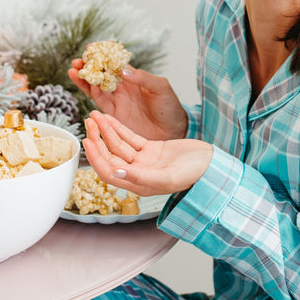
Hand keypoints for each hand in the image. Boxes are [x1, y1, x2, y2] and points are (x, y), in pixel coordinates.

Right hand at [69, 62, 187, 140]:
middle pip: (101, 74)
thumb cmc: (170, 107)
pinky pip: (99, 102)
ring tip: (73, 70)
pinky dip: (90, 93)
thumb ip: (143, 78)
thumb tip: (123, 70)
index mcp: (134, 78)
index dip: (103, 55)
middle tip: (77, 61)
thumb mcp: (161, 88)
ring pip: (96, 87)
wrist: (172, 131)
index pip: (115, 63)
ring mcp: (117, 101)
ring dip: (84, 79)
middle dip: (88, 67)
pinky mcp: (114, 115)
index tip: (92, 47)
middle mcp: (122, 88)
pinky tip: (83, 84)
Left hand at [83, 112, 212, 197]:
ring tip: (95, 114)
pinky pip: (131, 138)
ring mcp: (144, 161)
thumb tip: (115, 172)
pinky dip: (120, 128)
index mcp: (138, 184)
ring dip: (106, 130)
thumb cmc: (195, 174)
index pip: (108, 171)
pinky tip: (109, 118)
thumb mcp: (168, 177)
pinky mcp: (152, 149)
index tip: (87, 140)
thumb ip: (140, 177)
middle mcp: (138, 173)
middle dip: (97, 139)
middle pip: (110, 156)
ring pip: (119, 145)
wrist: (213, 164)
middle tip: (88, 121)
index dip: (95, 157)